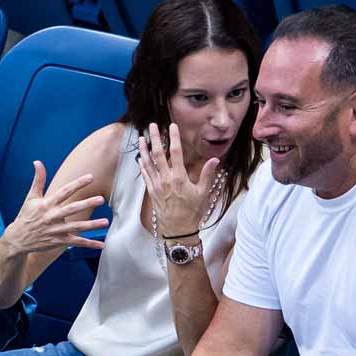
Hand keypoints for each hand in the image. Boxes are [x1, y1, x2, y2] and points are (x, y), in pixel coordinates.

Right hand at [1, 161, 107, 254]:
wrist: (17, 238)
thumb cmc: (26, 215)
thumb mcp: (31, 197)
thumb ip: (38, 180)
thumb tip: (37, 162)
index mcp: (46, 204)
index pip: (64, 191)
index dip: (77, 184)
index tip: (90, 177)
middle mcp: (52, 216)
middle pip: (72, 209)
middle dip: (87, 203)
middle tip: (101, 199)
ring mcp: (56, 230)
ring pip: (76, 227)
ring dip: (91, 225)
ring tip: (106, 222)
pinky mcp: (59, 241)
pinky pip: (76, 242)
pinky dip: (89, 244)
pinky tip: (101, 244)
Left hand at [139, 122, 220, 236]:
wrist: (178, 230)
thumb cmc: (193, 212)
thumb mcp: (203, 193)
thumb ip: (207, 175)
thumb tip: (215, 160)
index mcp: (179, 178)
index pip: (176, 153)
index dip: (173, 138)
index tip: (172, 126)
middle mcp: (166, 179)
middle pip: (158, 154)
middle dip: (154, 138)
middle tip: (152, 125)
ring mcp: (156, 185)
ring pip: (148, 163)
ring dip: (144, 149)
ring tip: (141, 137)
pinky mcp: (151, 191)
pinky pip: (145, 175)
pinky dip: (142, 165)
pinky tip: (140, 158)